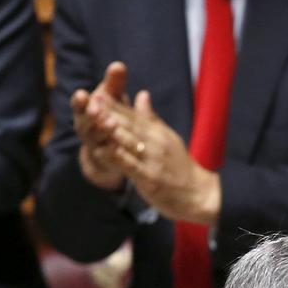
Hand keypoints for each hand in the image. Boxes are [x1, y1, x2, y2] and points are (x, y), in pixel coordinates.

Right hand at [72, 62, 129, 190]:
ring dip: (101, 131)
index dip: (79, 101)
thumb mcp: (112, 98)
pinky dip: (111, 150)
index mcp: (85, 111)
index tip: (81, 94)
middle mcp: (85, 128)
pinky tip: (118, 145)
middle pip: (84, 122)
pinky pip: (106, 156)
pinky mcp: (105, 160)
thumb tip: (118, 65)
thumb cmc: (111, 114)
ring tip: (111, 124)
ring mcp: (94, 145)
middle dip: (90, 116)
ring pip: (94, 139)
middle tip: (97, 110)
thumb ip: (114, 83)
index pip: (78, 105)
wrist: (113, 147)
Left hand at [100, 90, 220, 225]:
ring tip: (92, 118)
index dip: (114, 104)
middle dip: (107, 112)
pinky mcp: (150, 178)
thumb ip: (151, 118)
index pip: (133, 115)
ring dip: (109, 129)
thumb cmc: (180, 168)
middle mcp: (155, 143)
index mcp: (157, 133)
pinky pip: (130, 166)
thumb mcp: (167, 138)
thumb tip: (141, 94)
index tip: (96, 93)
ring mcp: (152, 161)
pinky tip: (100, 151)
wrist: (199, 194)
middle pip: (128, 125)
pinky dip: (116, 157)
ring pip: (128, 141)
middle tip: (89, 100)